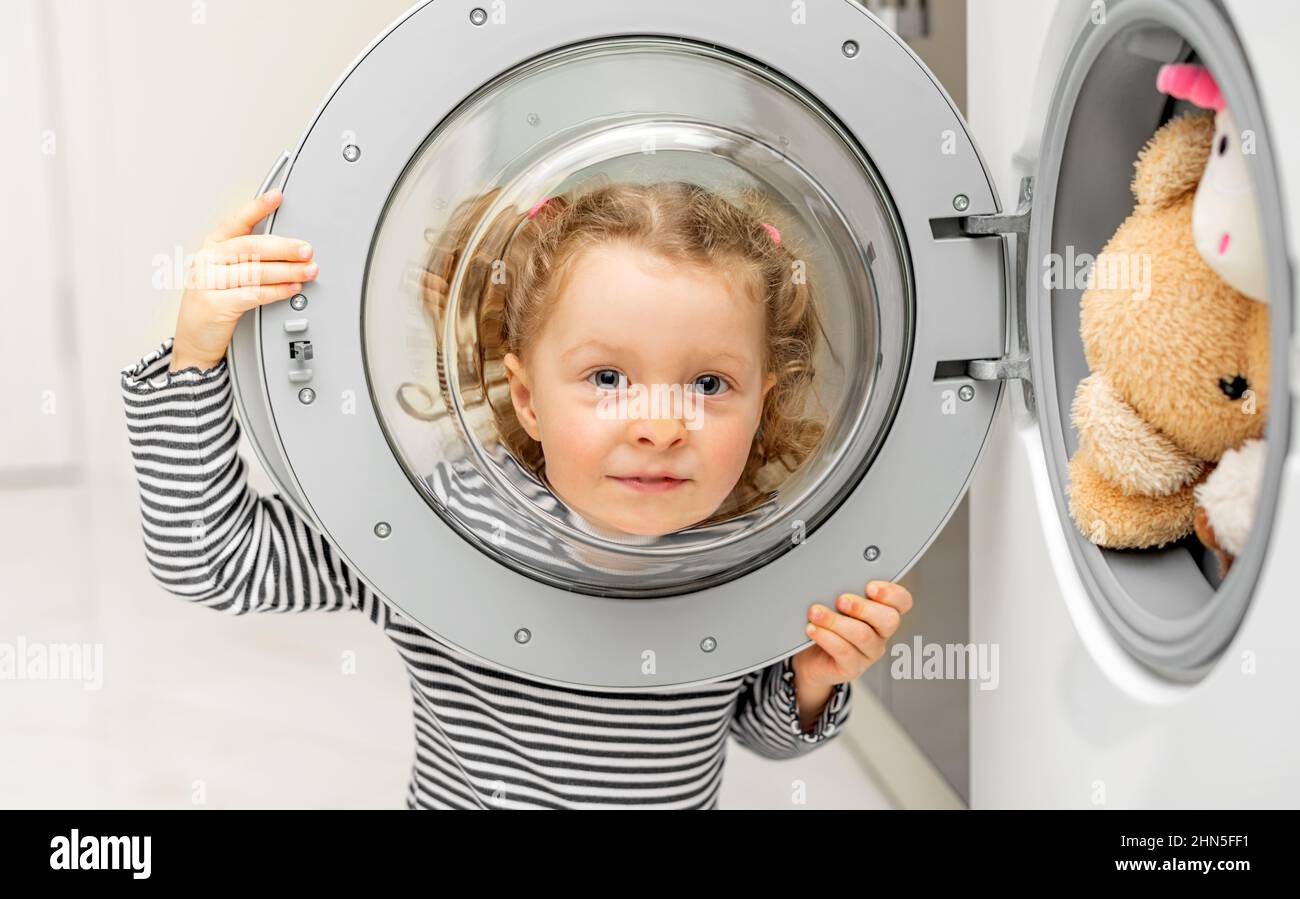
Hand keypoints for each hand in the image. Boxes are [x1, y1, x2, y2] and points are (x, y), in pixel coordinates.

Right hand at [170, 189, 319, 371]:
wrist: (195, 341)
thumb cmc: (215, 304)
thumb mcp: (227, 275)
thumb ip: (250, 261)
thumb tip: (291, 252)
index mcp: (211, 248)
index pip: (236, 222)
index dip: (257, 208)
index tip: (276, 197)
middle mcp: (207, 261)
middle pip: (250, 247)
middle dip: (283, 247)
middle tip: (306, 250)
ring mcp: (207, 282)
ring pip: (253, 271)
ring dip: (286, 271)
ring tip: (307, 271)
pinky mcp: (214, 305)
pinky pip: (252, 294)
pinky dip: (276, 291)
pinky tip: (291, 289)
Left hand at [791, 580, 913, 726]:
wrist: (810, 658)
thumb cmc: (826, 625)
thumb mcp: (836, 604)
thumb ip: (844, 591)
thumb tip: (835, 578)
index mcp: (882, 613)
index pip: (902, 602)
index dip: (891, 593)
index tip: (870, 586)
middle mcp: (879, 634)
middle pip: (889, 620)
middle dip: (863, 607)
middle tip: (841, 600)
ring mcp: (868, 653)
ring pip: (862, 635)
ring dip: (836, 620)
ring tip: (816, 613)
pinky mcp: (852, 668)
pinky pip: (844, 651)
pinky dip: (826, 637)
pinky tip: (813, 629)